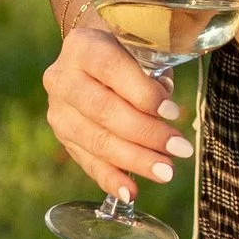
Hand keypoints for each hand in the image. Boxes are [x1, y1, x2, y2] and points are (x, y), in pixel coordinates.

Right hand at [42, 22, 194, 201]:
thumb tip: (165, 113)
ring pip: (96, 140)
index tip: (174, 113)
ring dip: (134, 160)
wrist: (95, 54)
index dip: (143, 94)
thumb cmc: (128, 49)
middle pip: (104, 110)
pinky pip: (87, 161)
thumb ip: (154, 72)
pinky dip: (111, 179)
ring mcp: (58, 110)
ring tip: (166, 172)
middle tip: (180, 149)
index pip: (112, 70)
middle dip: (146, 133)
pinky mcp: (62, 136)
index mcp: (83, 46)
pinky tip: (132, 193)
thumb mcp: (142, 46)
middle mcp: (62, 78)